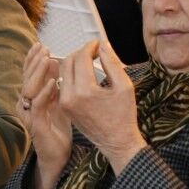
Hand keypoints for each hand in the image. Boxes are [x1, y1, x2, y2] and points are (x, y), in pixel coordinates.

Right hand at [19, 43, 71, 188]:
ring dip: (39, 73)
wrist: (58, 155)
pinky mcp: (36, 124)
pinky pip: (38, 106)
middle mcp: (25, 104)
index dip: (32, 59)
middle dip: (34, 61)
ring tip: (47, 59)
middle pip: (26, 78)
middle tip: (44, 48)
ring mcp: (29, 114)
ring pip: (29, 89)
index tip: (40, 45)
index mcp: (30, 97)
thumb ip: (54, 83)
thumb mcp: (58, 100)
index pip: (28, 74)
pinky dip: (45, 93)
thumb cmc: (57, 128)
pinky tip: (53, 83)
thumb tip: (55, 61)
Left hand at [58, 41, 142, 171]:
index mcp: (84, 91)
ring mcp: (64, 103)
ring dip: (75, 62)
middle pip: (68, 61)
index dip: (90, 46)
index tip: (100, 44)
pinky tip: (85, 73)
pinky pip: (64, 83)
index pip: (81, 58)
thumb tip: (103, 45)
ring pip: (63, 72)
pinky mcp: (64, 107)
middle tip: (96, 51)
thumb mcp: (124, 86)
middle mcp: (69, 97)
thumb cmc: (124, 116)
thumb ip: (112, 63)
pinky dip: (72, 74)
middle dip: (81, 52)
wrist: (117, 143)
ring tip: (91, 61)